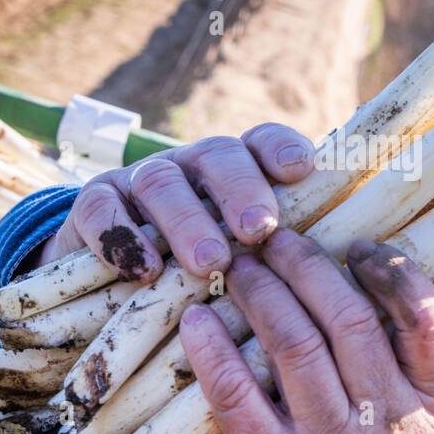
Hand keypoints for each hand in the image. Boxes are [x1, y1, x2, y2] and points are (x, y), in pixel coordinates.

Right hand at [37, 124, 314, 278]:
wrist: (109, 291)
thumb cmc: (200, 281)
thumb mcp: (244, 269)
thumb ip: (282, 262)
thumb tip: (339, 278)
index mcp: (237, 173)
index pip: (262, 143)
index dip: (281, 149)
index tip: (300, 169)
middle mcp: (191, 167)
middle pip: (218, 157)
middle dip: (241, 191)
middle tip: (259, 231)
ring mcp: (139, 181)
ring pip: (162, 181)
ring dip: (187, 221)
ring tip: (209, 264)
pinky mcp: (93, 203)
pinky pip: (100, 208)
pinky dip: (118, 236)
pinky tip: (141, 269)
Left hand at [180, 229, 433, 433]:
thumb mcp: (420, 428)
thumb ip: (406, 364)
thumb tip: (367, 276)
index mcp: (430, 407)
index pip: (431, 324)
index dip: (396, 274)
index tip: (359, 246)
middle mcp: (387, 424)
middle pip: (349, 320)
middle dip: (306, 266)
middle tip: (274, 239)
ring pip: (293, 344)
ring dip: (259, 292)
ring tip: (236, 266)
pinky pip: (237, 393)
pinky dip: (213, 348)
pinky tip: (196, 320)